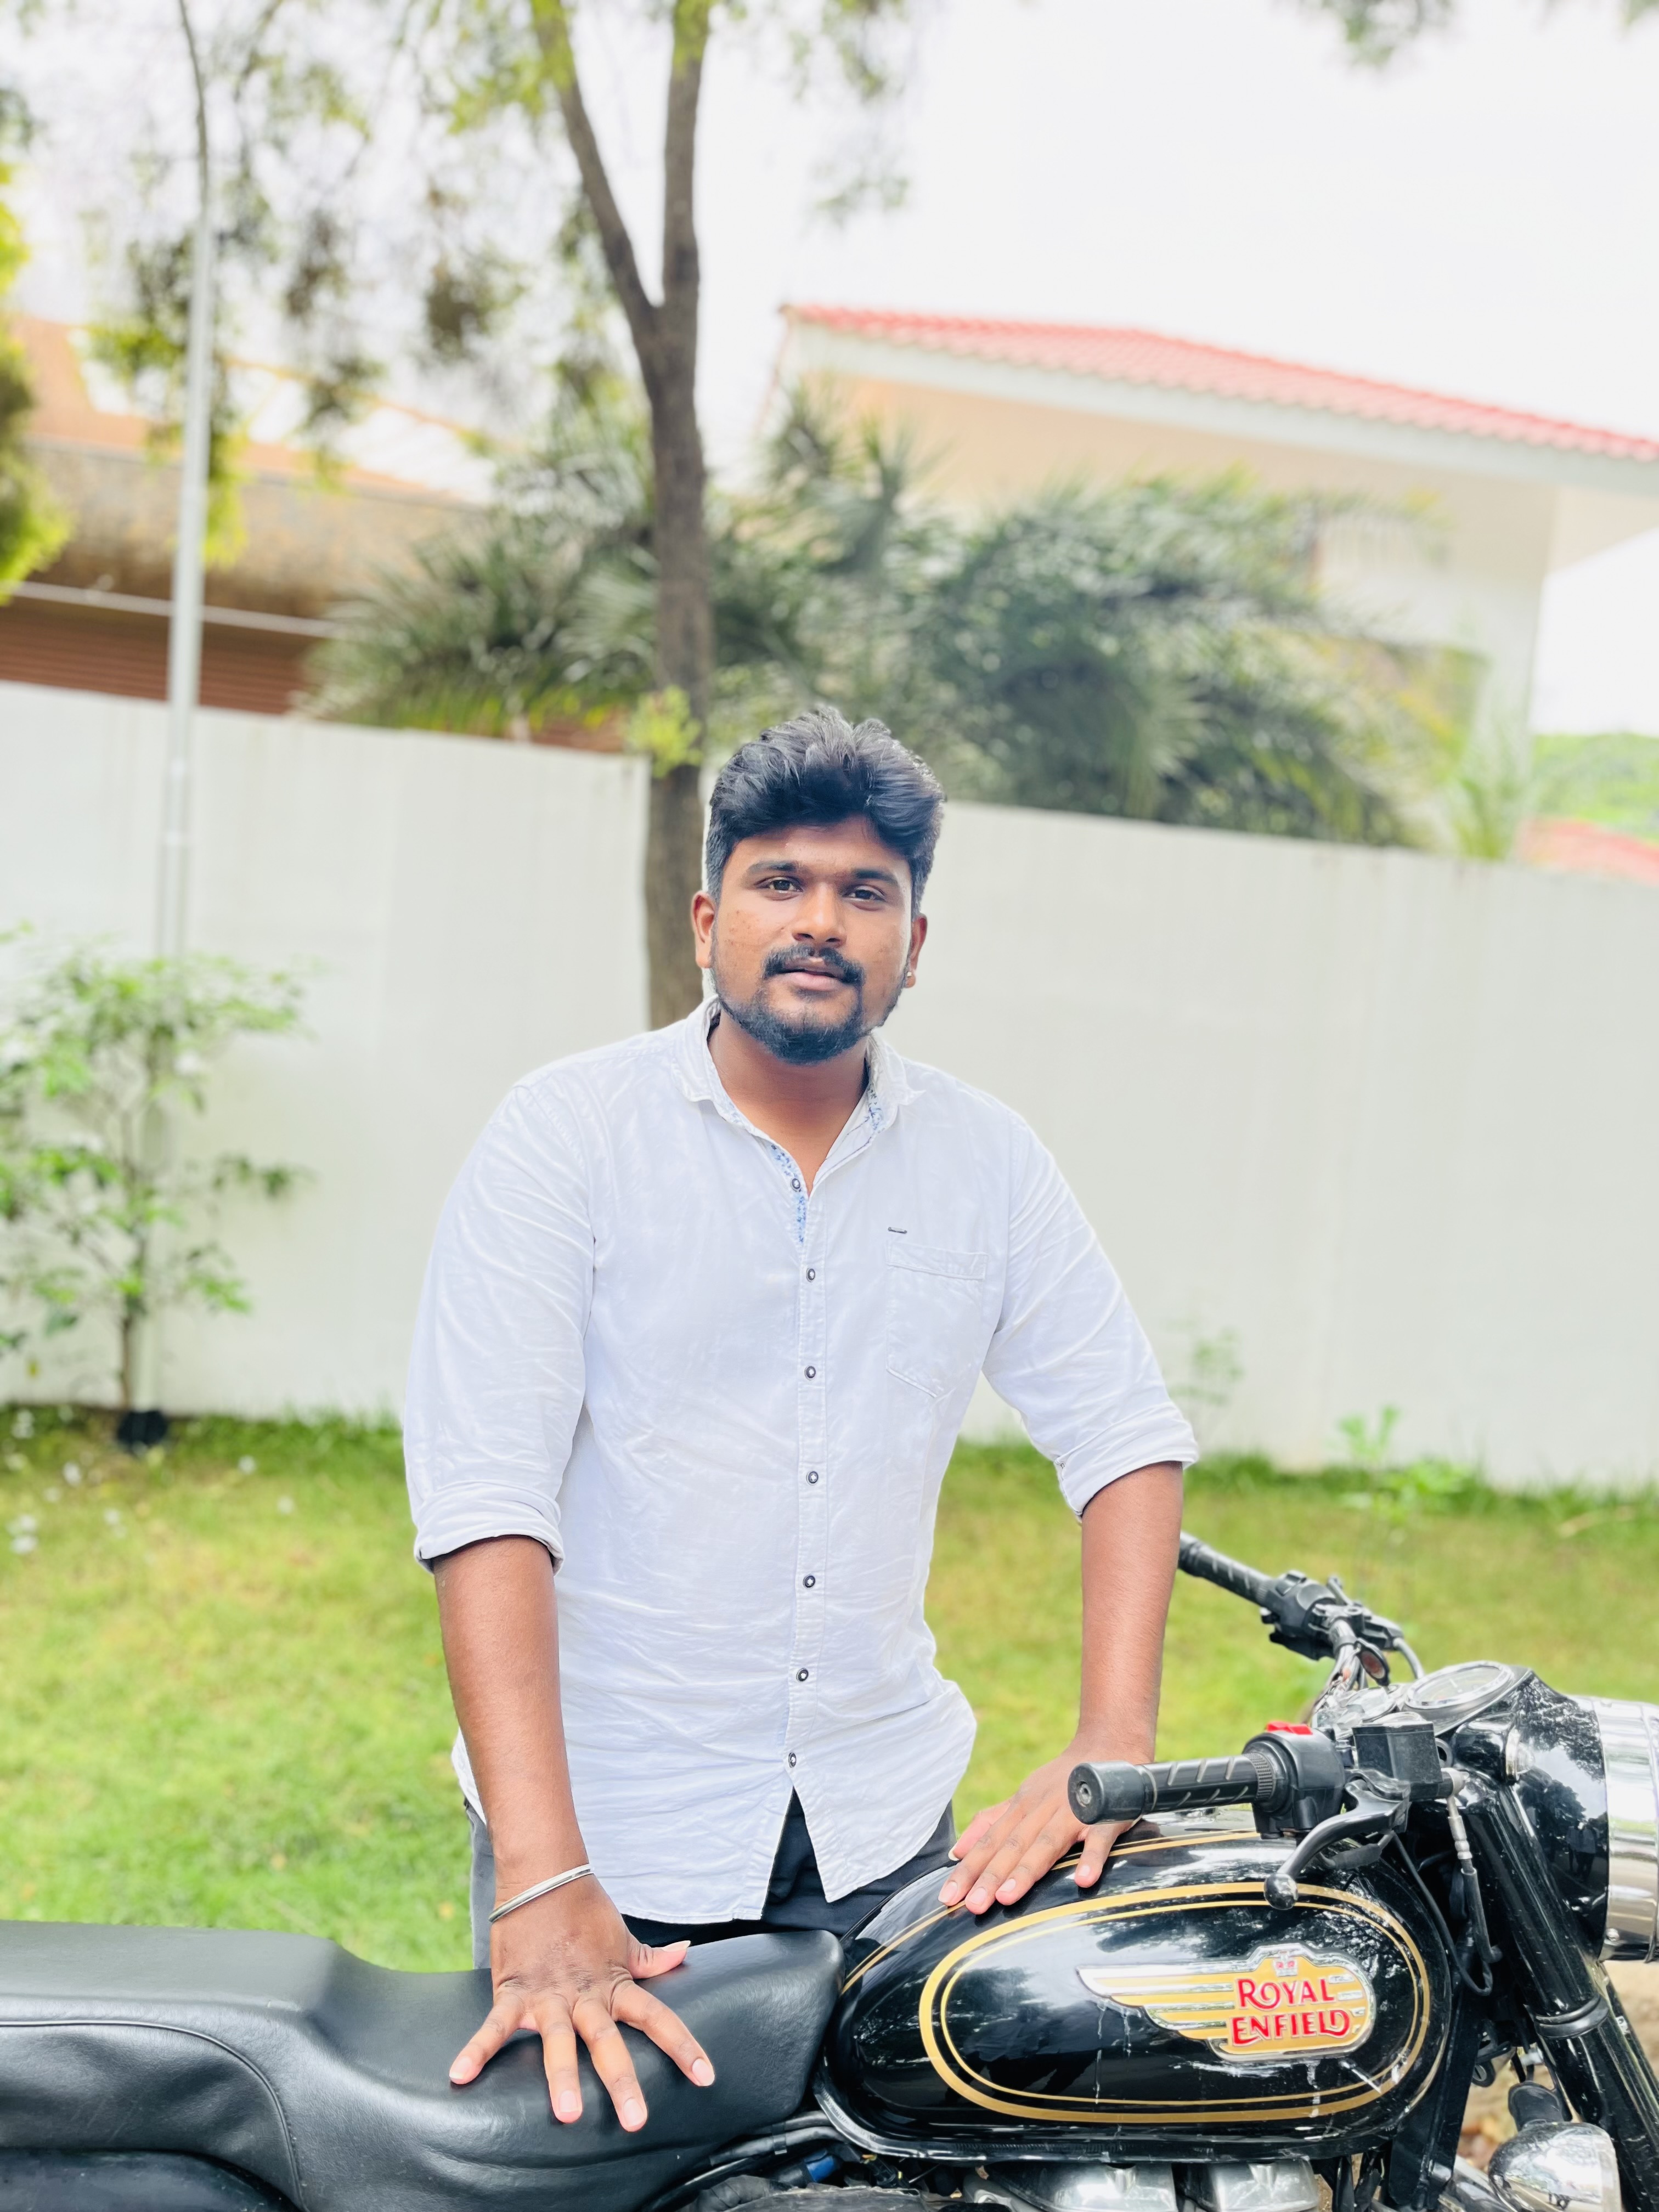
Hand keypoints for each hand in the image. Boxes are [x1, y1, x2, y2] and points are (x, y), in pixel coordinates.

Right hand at [449, 1874, 713, 2130]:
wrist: (544, 1875)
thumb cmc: (585, 1911)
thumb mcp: (623, 1938)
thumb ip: (651, 1958)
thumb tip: (686, 1952)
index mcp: (615, 1984)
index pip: (657, 2017)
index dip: (682, 2046)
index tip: (707, 2077)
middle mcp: (585, 1995)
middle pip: (607, 2040)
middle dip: (621, 2079)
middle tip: (635, 2119)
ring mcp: (548, 1995)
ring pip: (557, 2040)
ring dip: (561, 2075)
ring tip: (566, 2113)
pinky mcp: (513, 1991)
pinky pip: (495, 2026)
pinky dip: (477, 2049)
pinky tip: (461, 2075)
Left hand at [939, 1741, 1138, 1914]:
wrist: (1110, 1744)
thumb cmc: (1062, 1780)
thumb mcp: (1023, 1797)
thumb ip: (992, 1822)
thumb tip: (956, 1851)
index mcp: (1022, 1807)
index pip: (990, 1841)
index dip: (969, 1869)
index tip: (947, 1897)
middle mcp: (1043, 1809)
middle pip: (1013, 1845)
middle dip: (990, 1876)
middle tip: (972, 1906)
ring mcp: (1074, 1811)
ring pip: (1047, 1842)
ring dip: (1027, 1869)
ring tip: (1007, 1897)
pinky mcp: (1107, 1815)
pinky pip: (1099, 1837)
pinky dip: (1092, 1857)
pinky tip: (1083, 1880)